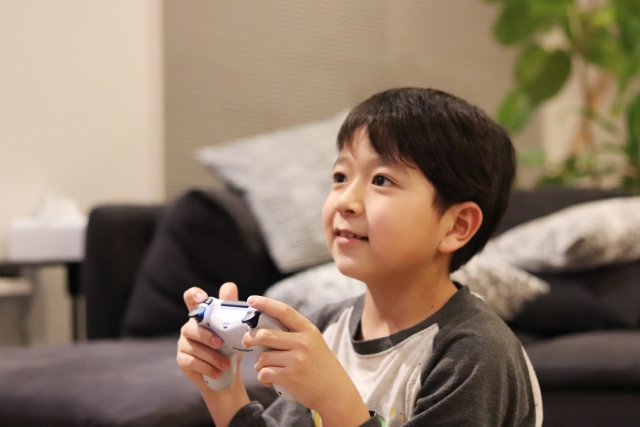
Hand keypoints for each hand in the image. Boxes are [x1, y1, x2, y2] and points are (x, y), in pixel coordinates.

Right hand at [177, 283, 237, 392]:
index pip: (191, 298)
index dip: (194, 295)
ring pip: (193, 347)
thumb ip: (231, 309)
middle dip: (207, 336)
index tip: (203, 298)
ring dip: (212, 357)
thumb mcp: (234, 329)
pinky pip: (191, 362)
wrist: (227, 374)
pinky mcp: (182, 360)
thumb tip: (230, 285)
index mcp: (201, 316)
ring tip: (226, 365)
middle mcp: (189, 327)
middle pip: (192, 327)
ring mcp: (183, 344)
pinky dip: (207, 368)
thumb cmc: (230, 347)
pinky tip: (217, 373)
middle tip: (221, 344)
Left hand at [243, 296, 370, 426]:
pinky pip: (265, 373)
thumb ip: (294, 334)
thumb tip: (264, 327)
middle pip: (265, 334)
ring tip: (266, 368)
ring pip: (263, 357)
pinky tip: (270, 380)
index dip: (265, 303)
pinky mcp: (290, 377)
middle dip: (250, 337)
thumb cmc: (321, 367)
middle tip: (247, 341)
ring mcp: (297, 360)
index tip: (251, 300)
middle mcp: (303, 342)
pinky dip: (263, 377)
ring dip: (259, 364)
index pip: (284, 311)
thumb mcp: (314, 343)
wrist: (336, 393)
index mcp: (308, 330)